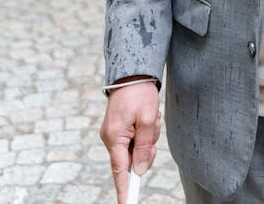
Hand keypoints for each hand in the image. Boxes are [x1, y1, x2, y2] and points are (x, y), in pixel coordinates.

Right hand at [100, 80, 160, 202]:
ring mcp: (114, 134)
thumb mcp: (148, 119)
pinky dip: (144, 132)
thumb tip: (139, 171)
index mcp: (114, 137)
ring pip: (136, 149)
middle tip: (153, 127)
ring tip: (150, 116)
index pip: (120, 172)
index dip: (125, 191)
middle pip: (132, 160)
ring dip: (148, 137)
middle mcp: (110, 138)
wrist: (132, 72)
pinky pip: (135, 140)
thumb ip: (144, 147)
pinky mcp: (119, 129)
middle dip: (147, 148)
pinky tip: (147, 116)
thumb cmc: (139, 94)